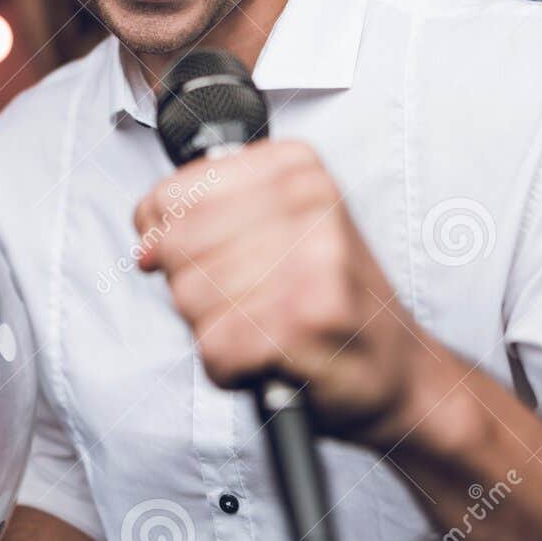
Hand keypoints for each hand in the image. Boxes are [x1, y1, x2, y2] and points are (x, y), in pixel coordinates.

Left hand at [134, 139, 440, 448]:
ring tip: (265, 326)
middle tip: (245, 301)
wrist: (396, 372)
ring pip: (189, 298)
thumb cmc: (327, 299)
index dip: (164, 235)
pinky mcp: (302, 322)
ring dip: (214, 328)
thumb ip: (201, 217)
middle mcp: (308, 204)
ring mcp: (309, 262)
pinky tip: (270, 356)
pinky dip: (230, 366)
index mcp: (296, 167)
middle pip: (175, 247)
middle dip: (192, 288)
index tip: (197, 256)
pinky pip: (214, 347)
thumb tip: (145, 243)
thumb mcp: (275, 228)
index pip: (173, 192)